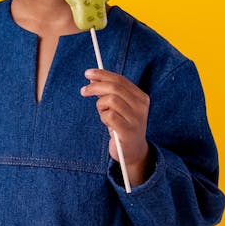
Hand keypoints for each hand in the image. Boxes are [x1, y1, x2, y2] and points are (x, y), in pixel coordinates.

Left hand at [81, 68, 149, 185]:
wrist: (132, 152)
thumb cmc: (122, 125)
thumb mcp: (117, 106)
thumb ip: (108, 92)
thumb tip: (93, 78)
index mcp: (141, 97)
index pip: (120, 80)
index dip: (103, 74)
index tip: (88, 73)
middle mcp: (141, 106)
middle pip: (114, 87)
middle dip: (95, 87)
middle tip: (83, 91)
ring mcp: (136, 119)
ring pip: (111, 100)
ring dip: (100, 105)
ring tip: (103, 113)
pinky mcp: (128, 131)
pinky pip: (109, 116)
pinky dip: (103, 117)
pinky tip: (107, 124)